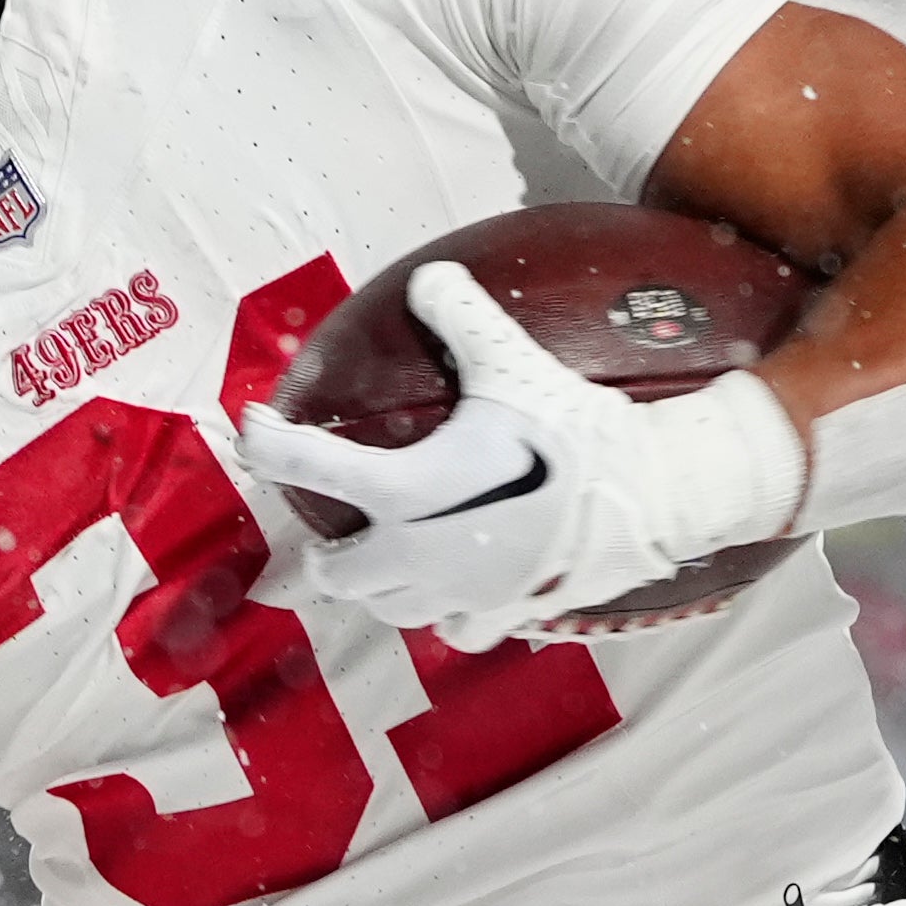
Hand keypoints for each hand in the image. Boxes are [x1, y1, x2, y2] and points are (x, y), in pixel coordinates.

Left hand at [238, 263, 804, 648]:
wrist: (653, 496)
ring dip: (371, 586)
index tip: (252, 428)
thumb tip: (430, 276)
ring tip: (377, 559)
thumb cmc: (575, 431)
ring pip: (387, 608)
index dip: (266, 444)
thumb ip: (461, 318)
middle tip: (321, 526)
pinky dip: (441, 612)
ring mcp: (458, 595)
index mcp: (403, 492)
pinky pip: (453, 630)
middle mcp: (416, 555)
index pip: (304, 468)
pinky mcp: (501, 616)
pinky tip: (451, 589)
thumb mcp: (511, 364)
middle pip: (334, 572)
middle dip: (317, 551)